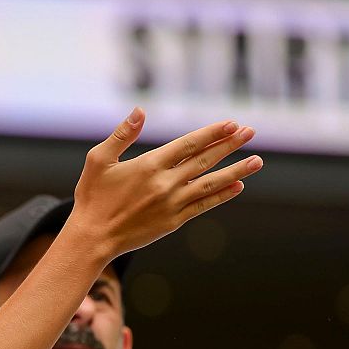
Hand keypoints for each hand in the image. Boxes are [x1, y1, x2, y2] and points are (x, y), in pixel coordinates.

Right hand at [65, 109, 261, 261]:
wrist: (92, 238)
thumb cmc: (92, 197)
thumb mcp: (98, 160)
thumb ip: (121, 134)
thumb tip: (140, 111)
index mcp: (149, 165)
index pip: (189, 144)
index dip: (212, 133)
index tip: (231, 124)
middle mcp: (165, 183)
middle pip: (205, 160)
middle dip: (230, 145)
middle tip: (250, 132)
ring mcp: (172, 203)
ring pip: (211, 183)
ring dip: (236, 171)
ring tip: (257, 160)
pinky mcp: (173, 221)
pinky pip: (204, 206)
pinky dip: (222, 195)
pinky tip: (238, 186)